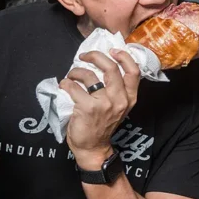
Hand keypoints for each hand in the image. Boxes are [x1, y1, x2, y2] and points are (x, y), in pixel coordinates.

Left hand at [61, 50, 139, 167]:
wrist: (93, 147)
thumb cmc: (103, 125)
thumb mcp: (118, 107)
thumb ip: (117, 89)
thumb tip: (104, 64)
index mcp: (130, 98)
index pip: (134, 71)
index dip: (124, 56)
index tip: (112, 51)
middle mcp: (120, 99)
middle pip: (111, 67)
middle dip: (95, 56)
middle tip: (85, 56)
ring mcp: (104, 104)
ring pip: (89, 75)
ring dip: (76, 71)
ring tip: (72, 75)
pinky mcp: (87, 108)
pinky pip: (74, 87)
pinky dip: (66, 83)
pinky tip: (64, 86)